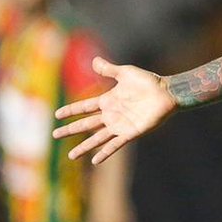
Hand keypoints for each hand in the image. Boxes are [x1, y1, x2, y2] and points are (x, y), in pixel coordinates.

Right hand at [53, 57, 176, 163]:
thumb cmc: (148, 82)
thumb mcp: (125, 73)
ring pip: (97, 138)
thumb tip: (94, 60)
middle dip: (70, 130)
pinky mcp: (131, 132)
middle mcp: (111, 115)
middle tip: (54, 135)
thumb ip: (109, 70)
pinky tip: (95, 160)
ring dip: (84, 147)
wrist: (167, 92)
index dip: (71, 110)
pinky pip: (115, 144)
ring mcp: (120, 125)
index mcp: (108, 101)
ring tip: (71, 156)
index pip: (84, 107)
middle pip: (86, 124)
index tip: (56, 115)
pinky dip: (105, 152)